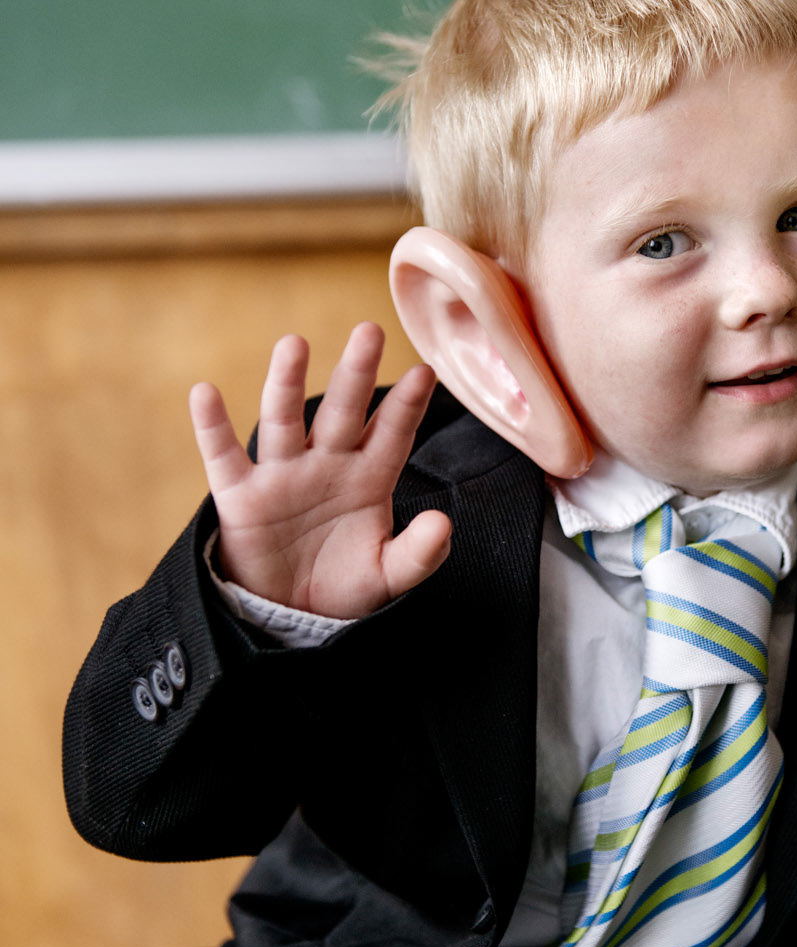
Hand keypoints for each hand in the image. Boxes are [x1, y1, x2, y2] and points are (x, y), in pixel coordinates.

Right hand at [189, 322, 451, 617]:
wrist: (290, 615)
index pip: (392, 435)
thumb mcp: (388, 576)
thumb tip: (442, 522)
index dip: (406, 407)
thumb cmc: (344, 584)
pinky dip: (212, 426)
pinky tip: (204, 393)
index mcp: (369, 477)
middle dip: (355, 374)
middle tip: (370, 331)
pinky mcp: (241, 495)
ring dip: (287, 383)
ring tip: (293, 344)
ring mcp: (282, 475)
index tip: (424, 373)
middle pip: (342, 412)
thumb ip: (418, 553)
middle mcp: (327, 464)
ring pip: (285, 420)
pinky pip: (223, 456)